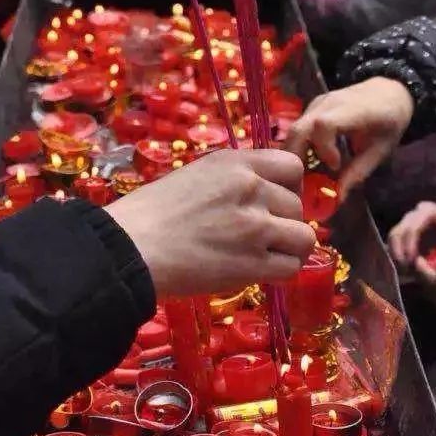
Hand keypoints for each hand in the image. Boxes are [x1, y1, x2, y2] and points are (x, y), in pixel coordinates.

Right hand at [109, 147, 315, 296]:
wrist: (131, 247)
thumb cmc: (151, 212)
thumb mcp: (195, 176)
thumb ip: (233, 180)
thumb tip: (261, 193)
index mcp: (235, 163)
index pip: (292, 166)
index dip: (289, 186)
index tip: (275, 201)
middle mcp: (252, 189)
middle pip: (297, 205)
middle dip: (285, 221)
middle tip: (261, 236)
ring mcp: (255, 227)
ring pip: (304, 237)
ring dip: (290, 249)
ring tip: (268, 256)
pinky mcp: (253, 263)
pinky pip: (292, 267)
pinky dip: (281, 272)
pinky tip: (262, 272)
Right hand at [287, 78, 413, 196]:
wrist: (389, 91)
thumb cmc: (388, 122)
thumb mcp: (380, 150)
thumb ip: (358, 172)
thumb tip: (337, 198)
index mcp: (353, 111)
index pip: (324, 125)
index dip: (323, 148)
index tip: (335, 165)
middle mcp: (329, 103)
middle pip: (300, 128)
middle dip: (296, 158)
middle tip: (302, 183)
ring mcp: (318, 103)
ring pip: (294, 129)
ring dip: (294, 154)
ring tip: (303, 176)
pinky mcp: (312, 106)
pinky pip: (299, 127)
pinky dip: (298, 146)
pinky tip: (307, 162)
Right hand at [389, 202, 435, 268]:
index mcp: (428, 211)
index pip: (413, 227)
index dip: (411, 245)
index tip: (415, 262)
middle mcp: (413, 214)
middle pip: (398, 232)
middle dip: (401, 253)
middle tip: (407, 270)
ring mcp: (406, 222)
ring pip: (393, 238)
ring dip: (397, 255)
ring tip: (405, 271)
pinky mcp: (403, 232)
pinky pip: (394, 243)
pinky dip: (397, 256)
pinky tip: (405, 268)